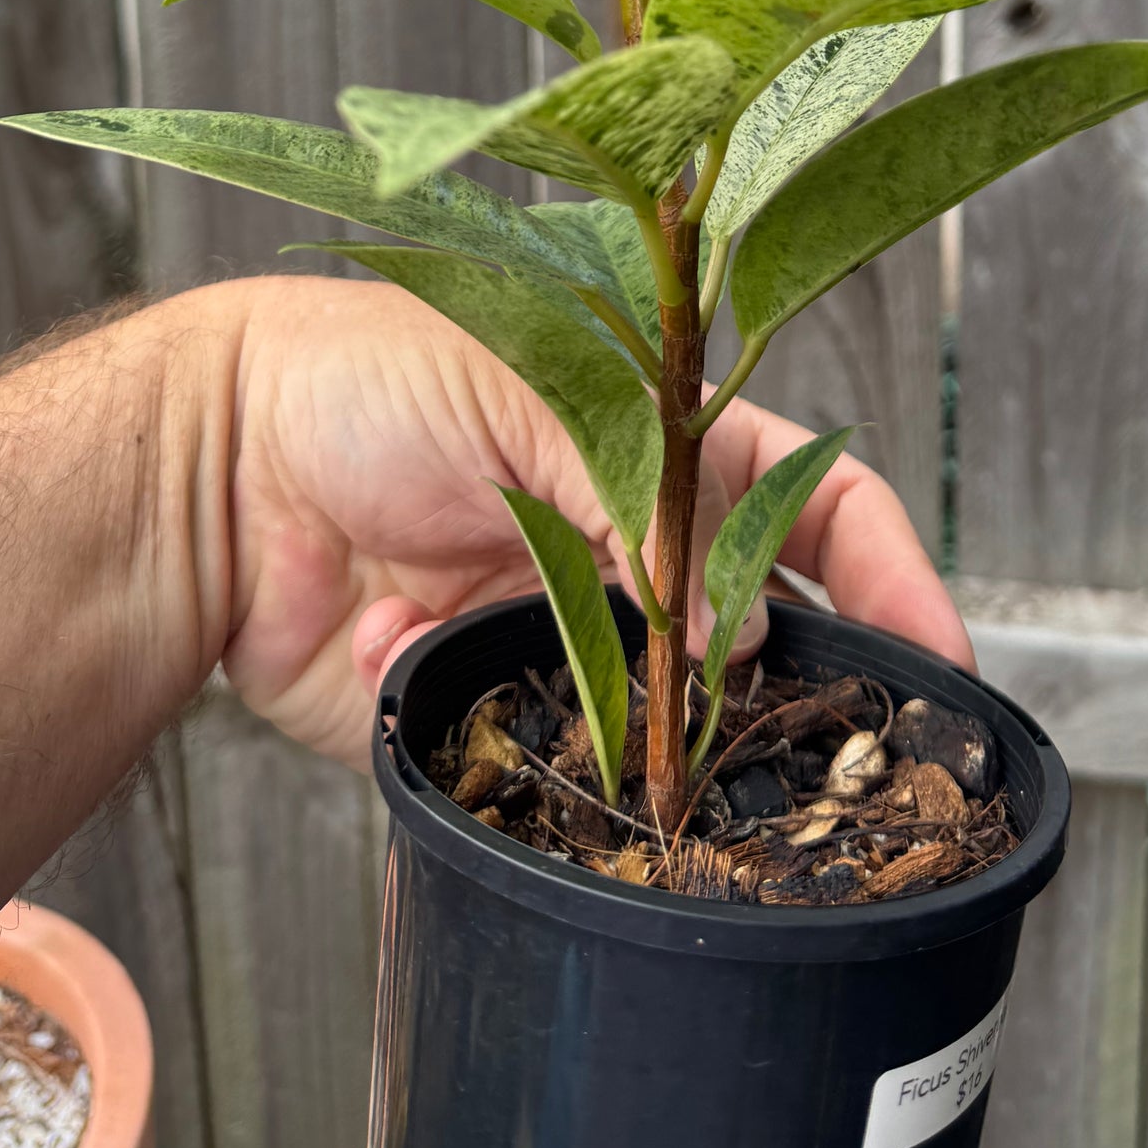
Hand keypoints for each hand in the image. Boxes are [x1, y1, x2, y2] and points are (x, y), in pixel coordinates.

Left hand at [210, 275, 973, 769]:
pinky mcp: (486, 714)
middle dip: (790, 692)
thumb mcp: (527, 398)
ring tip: (655, 745)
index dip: (888, 575)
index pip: (812, 506)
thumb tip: (735, 627)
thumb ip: (644, 506)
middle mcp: (627, 545)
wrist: (204, 473)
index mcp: (658, 442)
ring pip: (668, 722)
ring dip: (666, 739)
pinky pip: (555, 769)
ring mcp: (563, 635)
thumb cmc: (357, 378)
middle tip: (817, 748)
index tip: (942, 658)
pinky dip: (535, 752)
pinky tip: (469, 694)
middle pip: (758, 633)